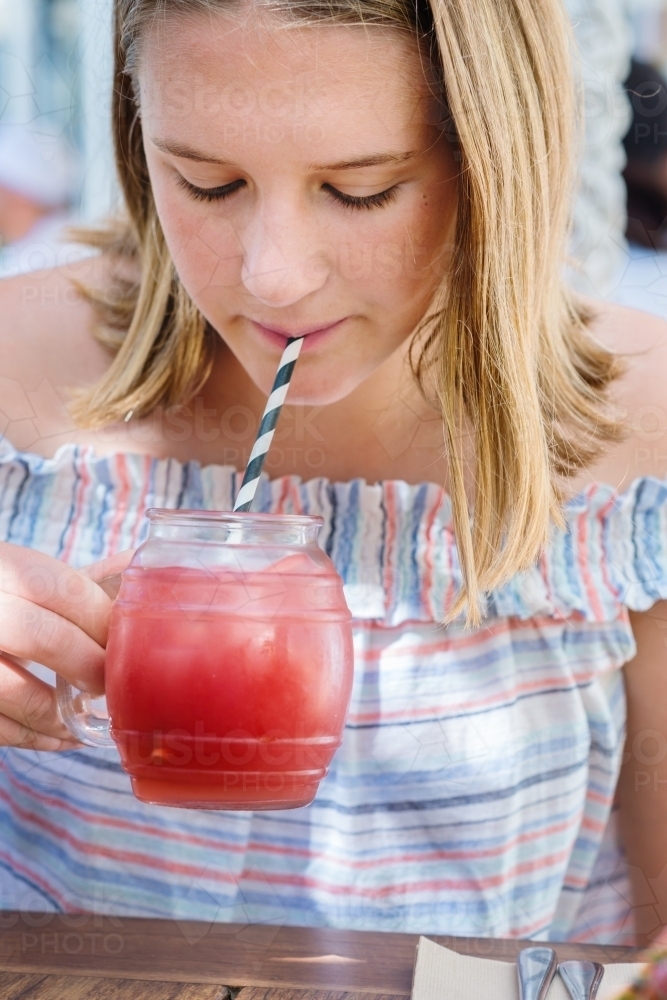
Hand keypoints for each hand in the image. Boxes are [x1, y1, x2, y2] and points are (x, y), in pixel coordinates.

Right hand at [0, 543, 133, 751]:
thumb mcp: (23, 574)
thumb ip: (79, 580)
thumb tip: (141, 573)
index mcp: (0, 568)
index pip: (60, 589)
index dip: (100, 619)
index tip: (125, 642)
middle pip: (42, 637)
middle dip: (87, 664)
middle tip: (108, 681)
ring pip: (14, 693)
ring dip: (59, 715)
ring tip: (86, 718)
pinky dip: (33, 738)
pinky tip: (60, 736)